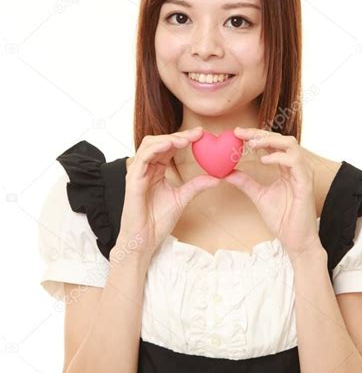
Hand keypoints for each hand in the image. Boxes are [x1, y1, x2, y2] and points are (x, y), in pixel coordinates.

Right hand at [114, 127, 220, 261]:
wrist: (145, 239)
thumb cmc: (157, 221)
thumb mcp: (182, 198)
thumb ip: (196, 185)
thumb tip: (216, 178)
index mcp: (156, 170)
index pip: (169, 147)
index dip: (184, 138)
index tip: (202, 134)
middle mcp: (146, 168)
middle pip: (160, 141)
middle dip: (179, 135)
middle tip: (198, 133)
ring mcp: (138, 172)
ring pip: (150, 145)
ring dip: (168, 138)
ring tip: (186, 139)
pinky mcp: (133, 179)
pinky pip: (143, 157)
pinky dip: (156, 148)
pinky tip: (170, 145)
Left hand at [224, 127, 323, 257]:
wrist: (296, 240)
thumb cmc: (283, 219)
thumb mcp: (259, 195)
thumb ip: (245, 182)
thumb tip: (227, 172)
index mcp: (288, 168)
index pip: (273, 144)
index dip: (256, 136)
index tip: (236, 133)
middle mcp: (297, 167)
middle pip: (281, 139)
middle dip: (260, 133)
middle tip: (239, 133)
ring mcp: (303, 173)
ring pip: (290, 145)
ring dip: (269, 140)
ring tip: (251, 143)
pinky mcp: (305, 183)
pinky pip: (294, 162)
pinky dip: (278, 157)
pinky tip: (263, 159)